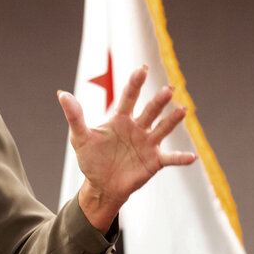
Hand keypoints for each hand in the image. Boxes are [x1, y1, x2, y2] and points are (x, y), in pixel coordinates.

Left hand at [58, 65, 196, 231]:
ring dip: (172, 121)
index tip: (142, 69)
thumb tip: (61, 93)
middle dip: (158, 101)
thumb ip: (74, 116)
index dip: (135, 83)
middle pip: (149, 111)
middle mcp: (137, 128)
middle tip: (168, 89)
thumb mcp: (80, 137)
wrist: (100, 185)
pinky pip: (170, 158)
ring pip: (162, 129)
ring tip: (182, 110)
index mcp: (120, 119)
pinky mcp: (154, 161)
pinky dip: (181, 158)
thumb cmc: (91, 158)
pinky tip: (192, 156)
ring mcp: (148, 144)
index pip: (129, 97)